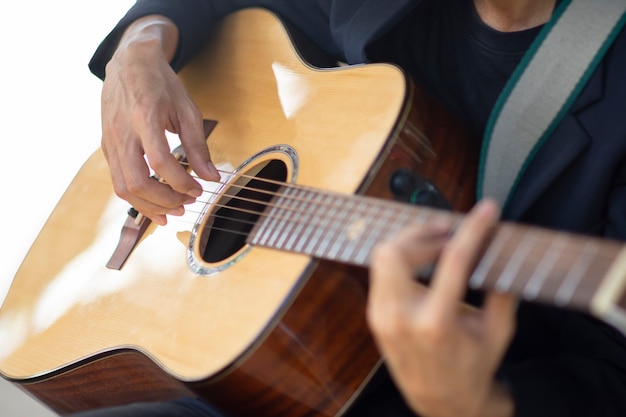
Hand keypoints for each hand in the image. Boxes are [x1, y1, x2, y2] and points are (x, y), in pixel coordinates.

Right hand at [100, 16, 219, 224]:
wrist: (129, 63)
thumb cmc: (161, 84)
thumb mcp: (187, 109)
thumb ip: (198, 146)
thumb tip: (211, 177)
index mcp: (144, 118)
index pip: (160, 162)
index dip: (180, 182)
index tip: (198, 190)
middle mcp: (122, 132)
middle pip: (137, 181)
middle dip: (165, 200)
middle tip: (187, 204)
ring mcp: (110, 141)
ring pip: (123, 187)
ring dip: (150, 206)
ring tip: (174, 211)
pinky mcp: (106, 148)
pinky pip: (118, 181)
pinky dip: (137, 199)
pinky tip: (155, 205)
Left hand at [367, 200, 516, 416]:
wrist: (441, 402)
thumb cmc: (472, 367)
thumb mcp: (498, 333)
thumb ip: (502, 290)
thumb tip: (503, 249)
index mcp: (435, 324)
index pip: (452, 260)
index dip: (472, 229)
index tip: (486, 210)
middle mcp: (400, 318)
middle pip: (396, 251)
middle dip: (423, 232)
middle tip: (449, 230)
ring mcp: (381, 316)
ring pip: (383, 256)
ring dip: (410, 242)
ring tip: (437, 241)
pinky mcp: (375, 315)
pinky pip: (381, 271)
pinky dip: (401, 257)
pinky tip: (422, 258)